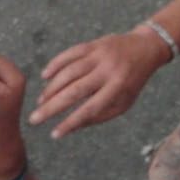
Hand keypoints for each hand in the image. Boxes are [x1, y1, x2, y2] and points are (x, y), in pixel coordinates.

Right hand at [33, 21, 175, 132]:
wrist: (146, 48)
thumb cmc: (131, 81)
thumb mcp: (123, 102)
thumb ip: (99, 116)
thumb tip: (71, 127)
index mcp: (118, 88)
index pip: (90, 109)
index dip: (71, 123)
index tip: (54, 135)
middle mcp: (108, 71)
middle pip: (74, 91)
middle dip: (51, 107)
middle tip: (34, 120)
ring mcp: (100, 55)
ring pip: (69, 72)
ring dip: (51, 88)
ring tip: (41, 102)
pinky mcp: (94, 44)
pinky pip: (70, 53)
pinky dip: (56, 64)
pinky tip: (45, 76)